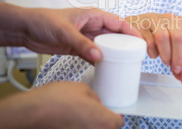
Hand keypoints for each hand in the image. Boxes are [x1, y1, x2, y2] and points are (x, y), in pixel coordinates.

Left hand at [0, 3, 140, 62]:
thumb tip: (98, 56)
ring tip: (124, 63)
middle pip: (115, 35)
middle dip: (126, 44)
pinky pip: (94, 55)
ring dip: (114, 54)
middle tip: (136, 55)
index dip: (131, 31)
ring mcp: (87, 37)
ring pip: (106, 46)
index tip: (141, 41)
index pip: (118, 22)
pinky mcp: (79, 48)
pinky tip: (106, 67)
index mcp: (93, 15)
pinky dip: (100, 60)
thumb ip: (82, 44)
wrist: (26, 29)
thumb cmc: (44, 20)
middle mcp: (93, 26)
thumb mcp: (65, 31)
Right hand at [0, 82, 123, 128]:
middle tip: (91, 112)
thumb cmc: (56, 101)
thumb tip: (97, 103)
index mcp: (105, 122)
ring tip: (78, 116)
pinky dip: (77, 127)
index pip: (119, 122)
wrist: (30, 114)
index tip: (108, 111)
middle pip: (106, 128)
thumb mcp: (83, 89)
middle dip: (101, 121)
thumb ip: (95, 98)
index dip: (114, 115)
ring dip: (88, 124)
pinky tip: (69, 121)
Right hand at [126, 13, 181, 84]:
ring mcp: (155, 19)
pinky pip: (148, 40)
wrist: (138, 24)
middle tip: (176, 70)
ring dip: (165, 54)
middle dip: (178, 58)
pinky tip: (153, 52)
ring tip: (165, 61)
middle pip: (179, 38)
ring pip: (163, 37)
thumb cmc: (158, 34)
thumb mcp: (173, 44)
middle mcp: (171, 18)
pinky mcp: (142, 24)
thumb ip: (180, 59)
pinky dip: (152, 52)